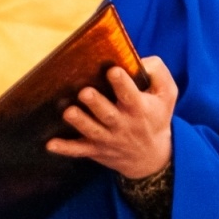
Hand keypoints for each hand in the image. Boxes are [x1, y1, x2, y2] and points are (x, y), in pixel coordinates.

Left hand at [47, 56, 176, 179]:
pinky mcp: (96, 149)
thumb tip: (140, 61)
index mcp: (140, 108)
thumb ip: (158, 73)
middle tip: (85, 92)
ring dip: (80, 122)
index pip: (131, 96)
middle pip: (108, 115)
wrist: (153, 157)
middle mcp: (123, 125)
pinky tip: (50, 144)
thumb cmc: (156, 116)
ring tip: (69, 111)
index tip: (113, 70)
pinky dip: (65, 148)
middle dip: (96, 103)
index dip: (122, 83)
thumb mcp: (167, 95)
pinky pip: (79, 150)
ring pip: (92, 131)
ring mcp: (108, 138)